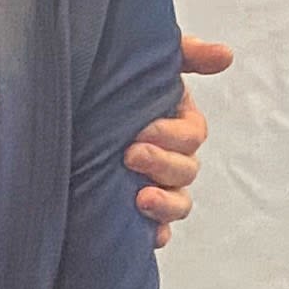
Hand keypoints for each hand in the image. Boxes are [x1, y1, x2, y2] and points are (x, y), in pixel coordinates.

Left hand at [127, 34, 232, 245]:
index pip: (192, 136)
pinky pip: (156, 231)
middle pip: (186, 171)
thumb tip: (224, 56)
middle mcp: (169, 156)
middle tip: (130, 156)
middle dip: (162, 165)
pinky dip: (156, 234)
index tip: (139, 132)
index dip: (171, 137)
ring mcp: (154, 185)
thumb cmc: (113, 83)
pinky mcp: (135, 212)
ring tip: (141, 200)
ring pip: (178, 203)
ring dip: (166, 204)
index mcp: (176, 122)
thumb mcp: (146, 61)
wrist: (64, 110)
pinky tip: (148, 235)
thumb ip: (185, 53)